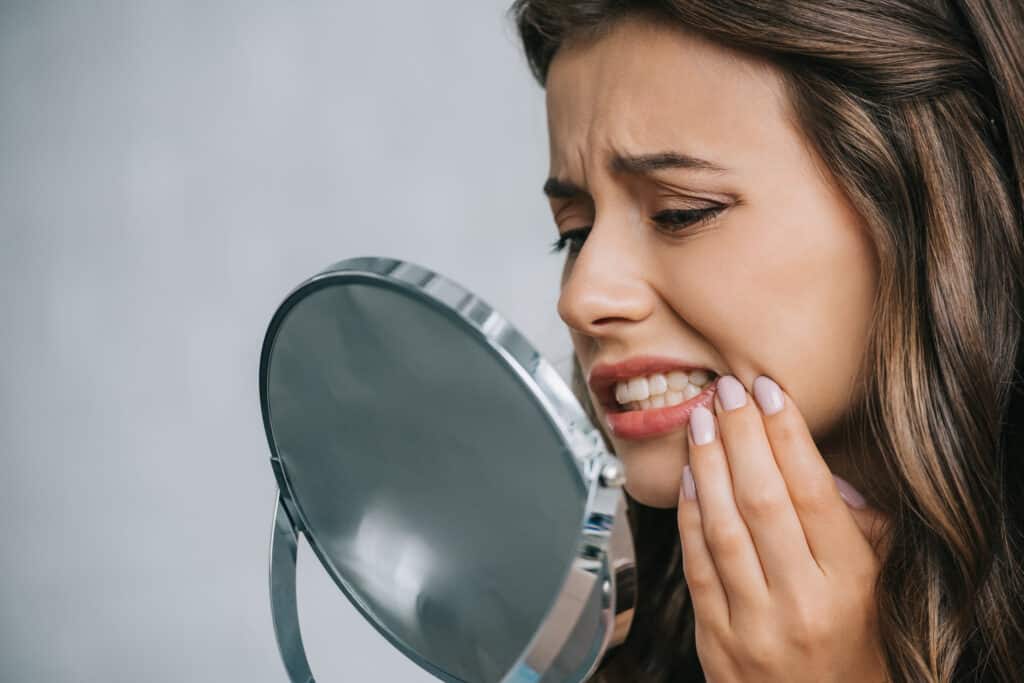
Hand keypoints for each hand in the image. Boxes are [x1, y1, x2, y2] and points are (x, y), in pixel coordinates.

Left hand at [676, 375, 889, 682]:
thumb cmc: (854, 649)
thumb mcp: (879, 590)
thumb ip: (862, 530)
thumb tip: (821, 470)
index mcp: (849, 584)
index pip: (813, 491)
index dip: (787, 434)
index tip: (770, 392)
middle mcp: (801, 602)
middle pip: (762, 499)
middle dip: (741, 434)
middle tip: (727, 390)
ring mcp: (753, 624)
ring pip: (723, 526)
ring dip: (708, 464)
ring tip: (702, 419)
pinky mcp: (715, 640)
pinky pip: (696, 565)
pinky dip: (688, 515)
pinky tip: (687, 476)